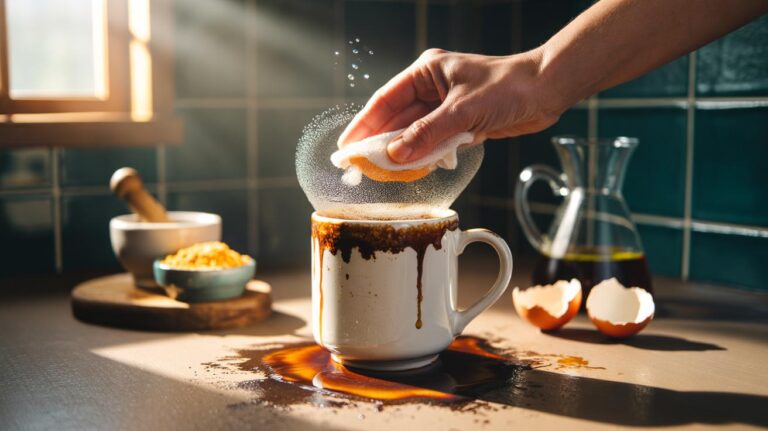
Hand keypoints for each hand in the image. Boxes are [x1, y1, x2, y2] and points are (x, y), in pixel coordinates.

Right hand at [337, 48, 564, 162]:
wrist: (547, 90)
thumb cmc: (509, 87)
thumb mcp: (463, 111)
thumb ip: (428, 134)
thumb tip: (396, 154)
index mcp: (426, 73)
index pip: (385, 100)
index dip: (364, 124)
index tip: (347, 146)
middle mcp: (432, 89)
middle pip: (397, 119)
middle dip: (380, 142)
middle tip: (358, 166)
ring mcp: (445, 107)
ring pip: (415, 133)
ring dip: (403, 153)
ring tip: (382, 173)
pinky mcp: (460, 123)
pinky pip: (434, 142)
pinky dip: (425, 156)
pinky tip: (413, 169)